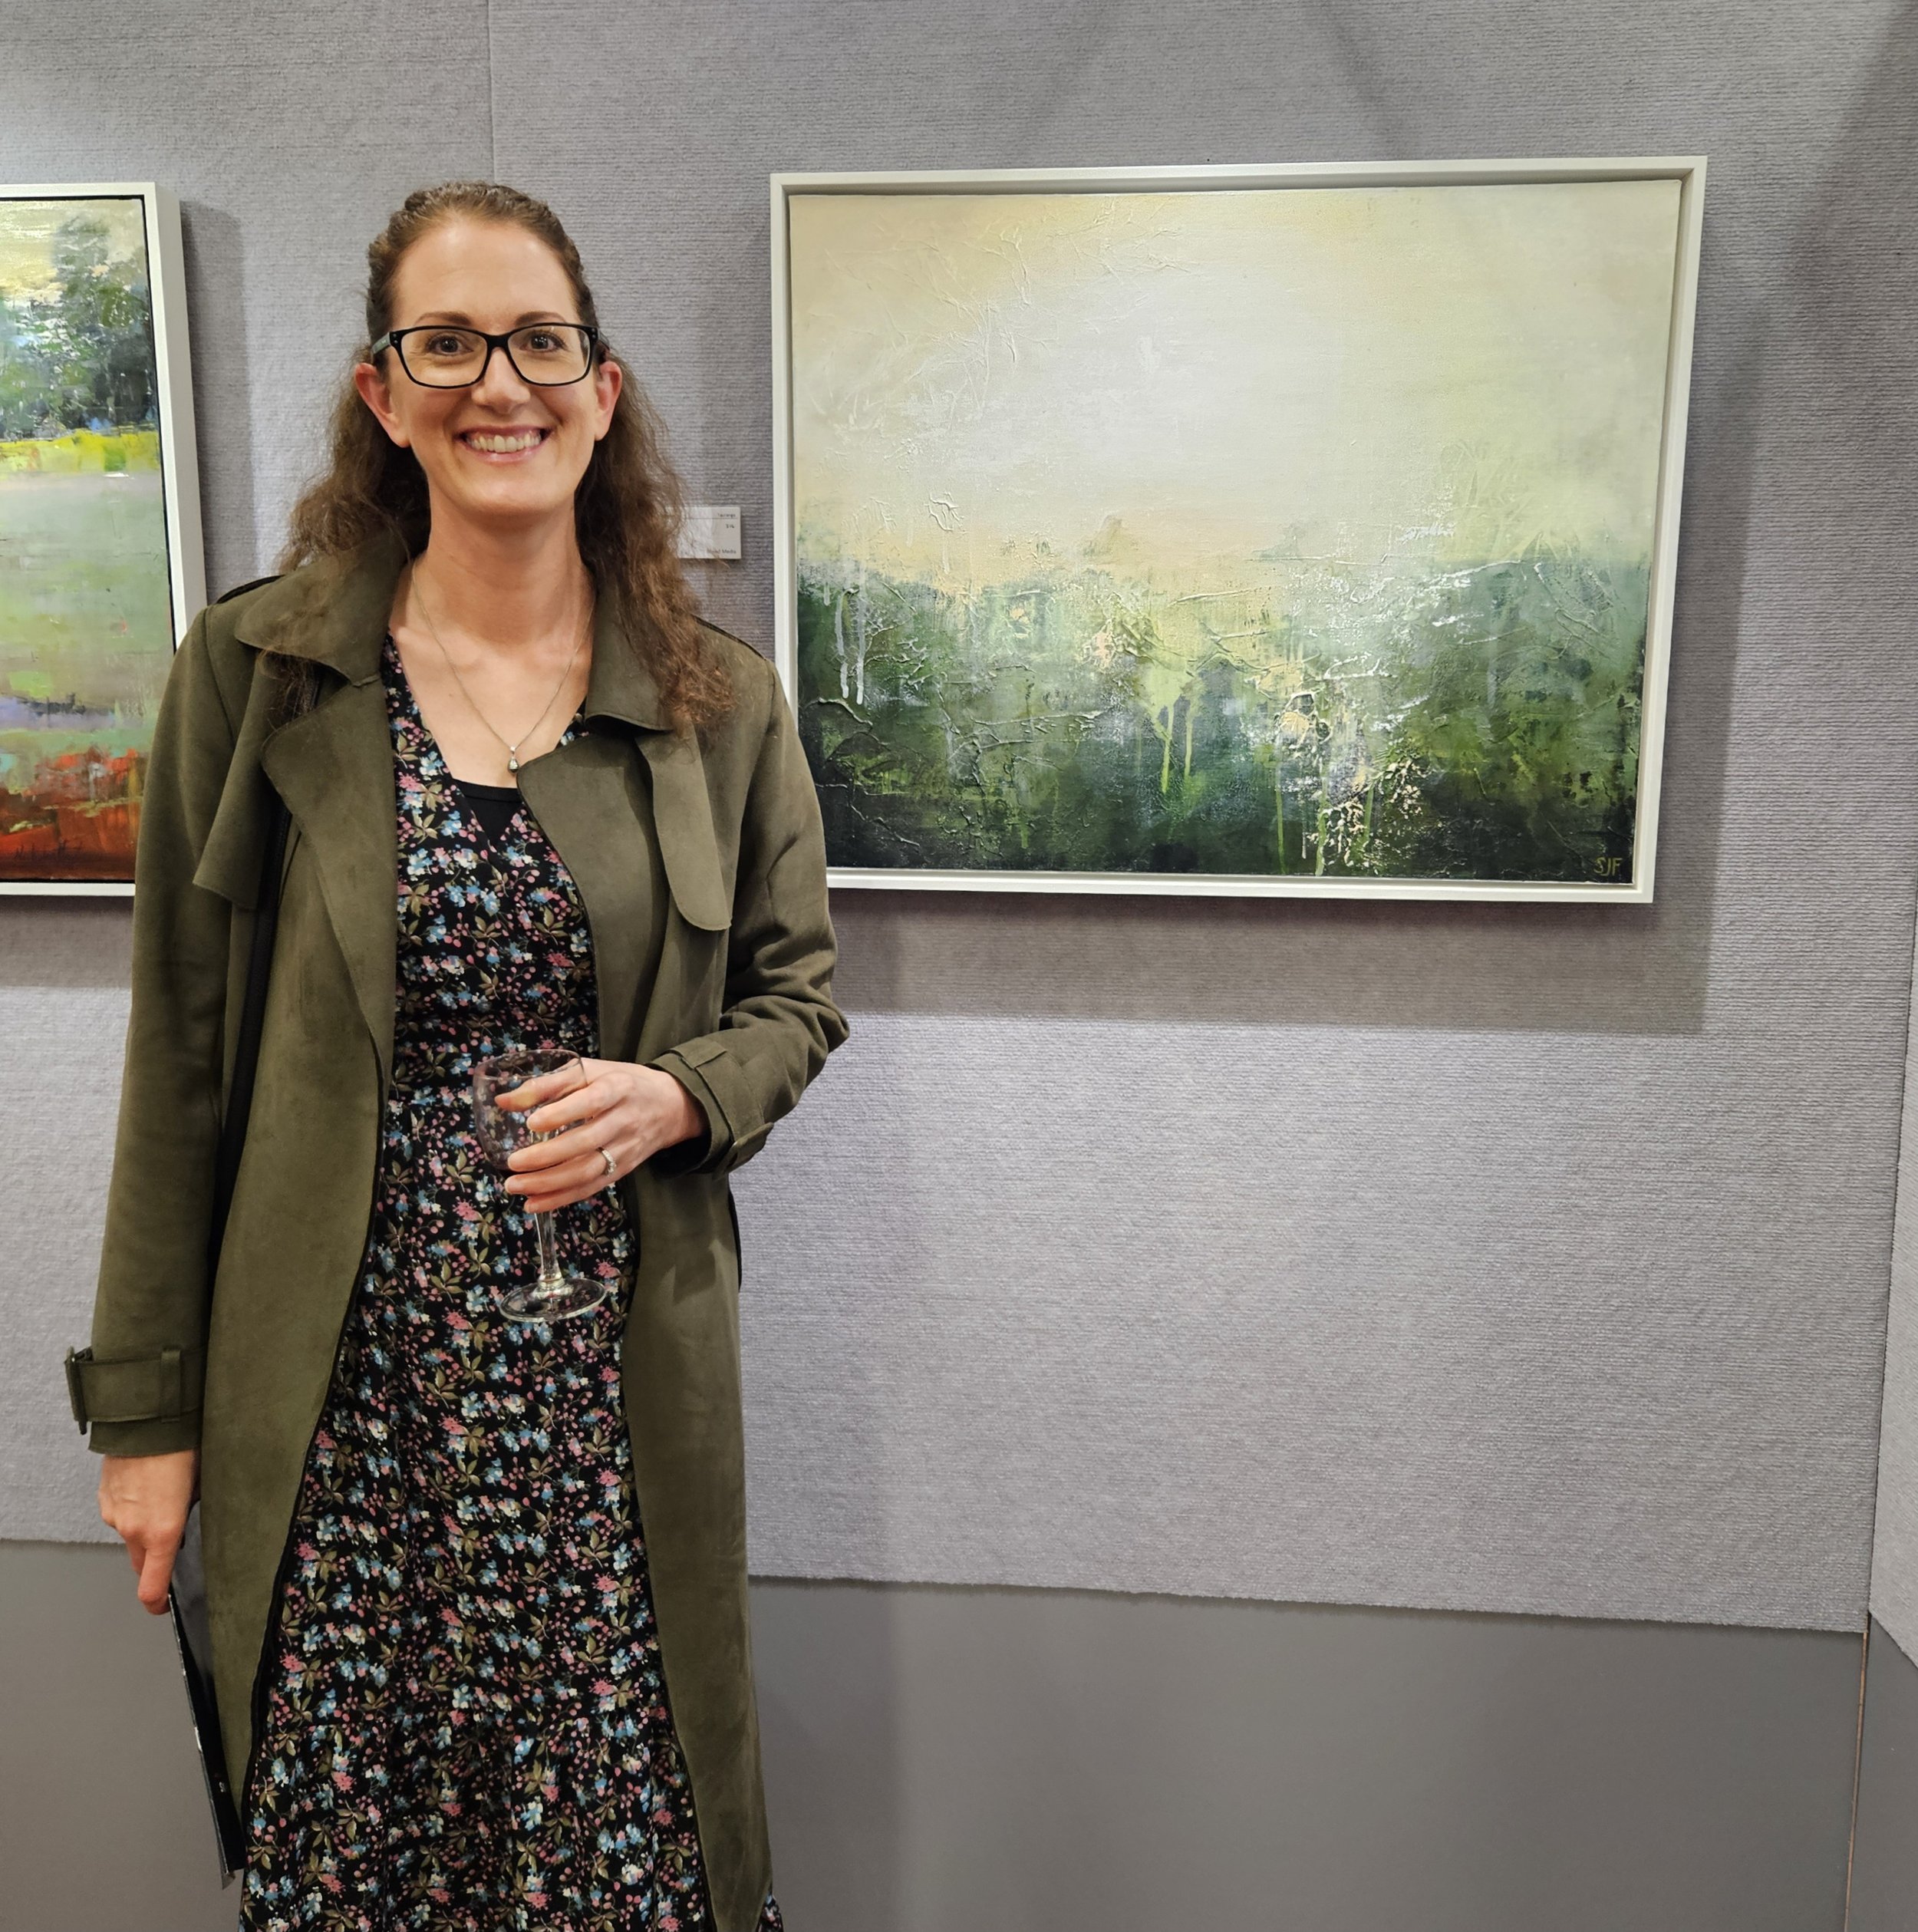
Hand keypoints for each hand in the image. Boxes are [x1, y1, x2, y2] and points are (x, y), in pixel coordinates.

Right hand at [98, 1448, 198, 1614]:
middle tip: (174, 1542)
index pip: (151, 1587)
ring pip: (131, 1536)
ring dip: (145, 1528)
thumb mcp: (203, 1484)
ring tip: (164, 1496)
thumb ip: (195, 1509)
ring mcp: (115, 1516)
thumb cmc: (182, 1450)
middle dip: (156, 1562)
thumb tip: (193, 1514)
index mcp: (163, 1532)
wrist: (144, 1423)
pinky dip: (133, 1509)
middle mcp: (134, 1530)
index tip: (163, 1606)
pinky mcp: (104, 1500)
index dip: (157, 1604)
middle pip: (142, 1564)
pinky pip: (120, 1515)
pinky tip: (147, 1485)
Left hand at [500, 1057, 706, 1212]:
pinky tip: (534, 1202)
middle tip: (513, 1163)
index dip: (562, 1113)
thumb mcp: (590, 1071)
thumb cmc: (623, 1082)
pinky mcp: (624, 1169)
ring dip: (549, 1183)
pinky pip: (591, 1187)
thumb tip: (504, 1101)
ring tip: (515, 1186)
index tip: (532, 1123)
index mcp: (617, 1088)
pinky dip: (561, 1198)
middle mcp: (624, 1120)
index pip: (590, 1102)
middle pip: (587, 1143)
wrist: (672, 1105)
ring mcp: (626, 1149)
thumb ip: (548, 1084)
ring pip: (588, 1171)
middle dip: (547, 1157)